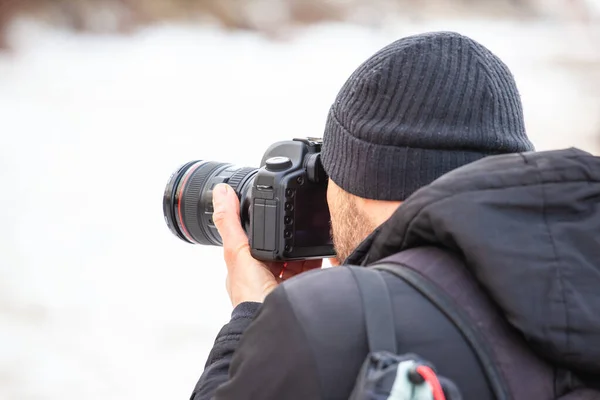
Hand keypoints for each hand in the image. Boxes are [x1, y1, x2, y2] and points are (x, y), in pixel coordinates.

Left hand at [212, 183, 321, 307]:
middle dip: (287, 235)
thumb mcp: (236, 251)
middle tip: (296, 217)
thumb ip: (230, 221)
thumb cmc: (250, 294)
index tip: (271, 206)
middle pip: (279, 247)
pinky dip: (319, 258)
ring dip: (303, 246)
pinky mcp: (303, 287)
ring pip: (297, 257)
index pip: (255, 240)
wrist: (276, 320)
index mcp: (246, 267)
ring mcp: (285, 282)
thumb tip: (220, 192)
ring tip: (311, 231)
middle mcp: (264, 275)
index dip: (262, 224)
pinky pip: (314, 267)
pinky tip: (324, 248)